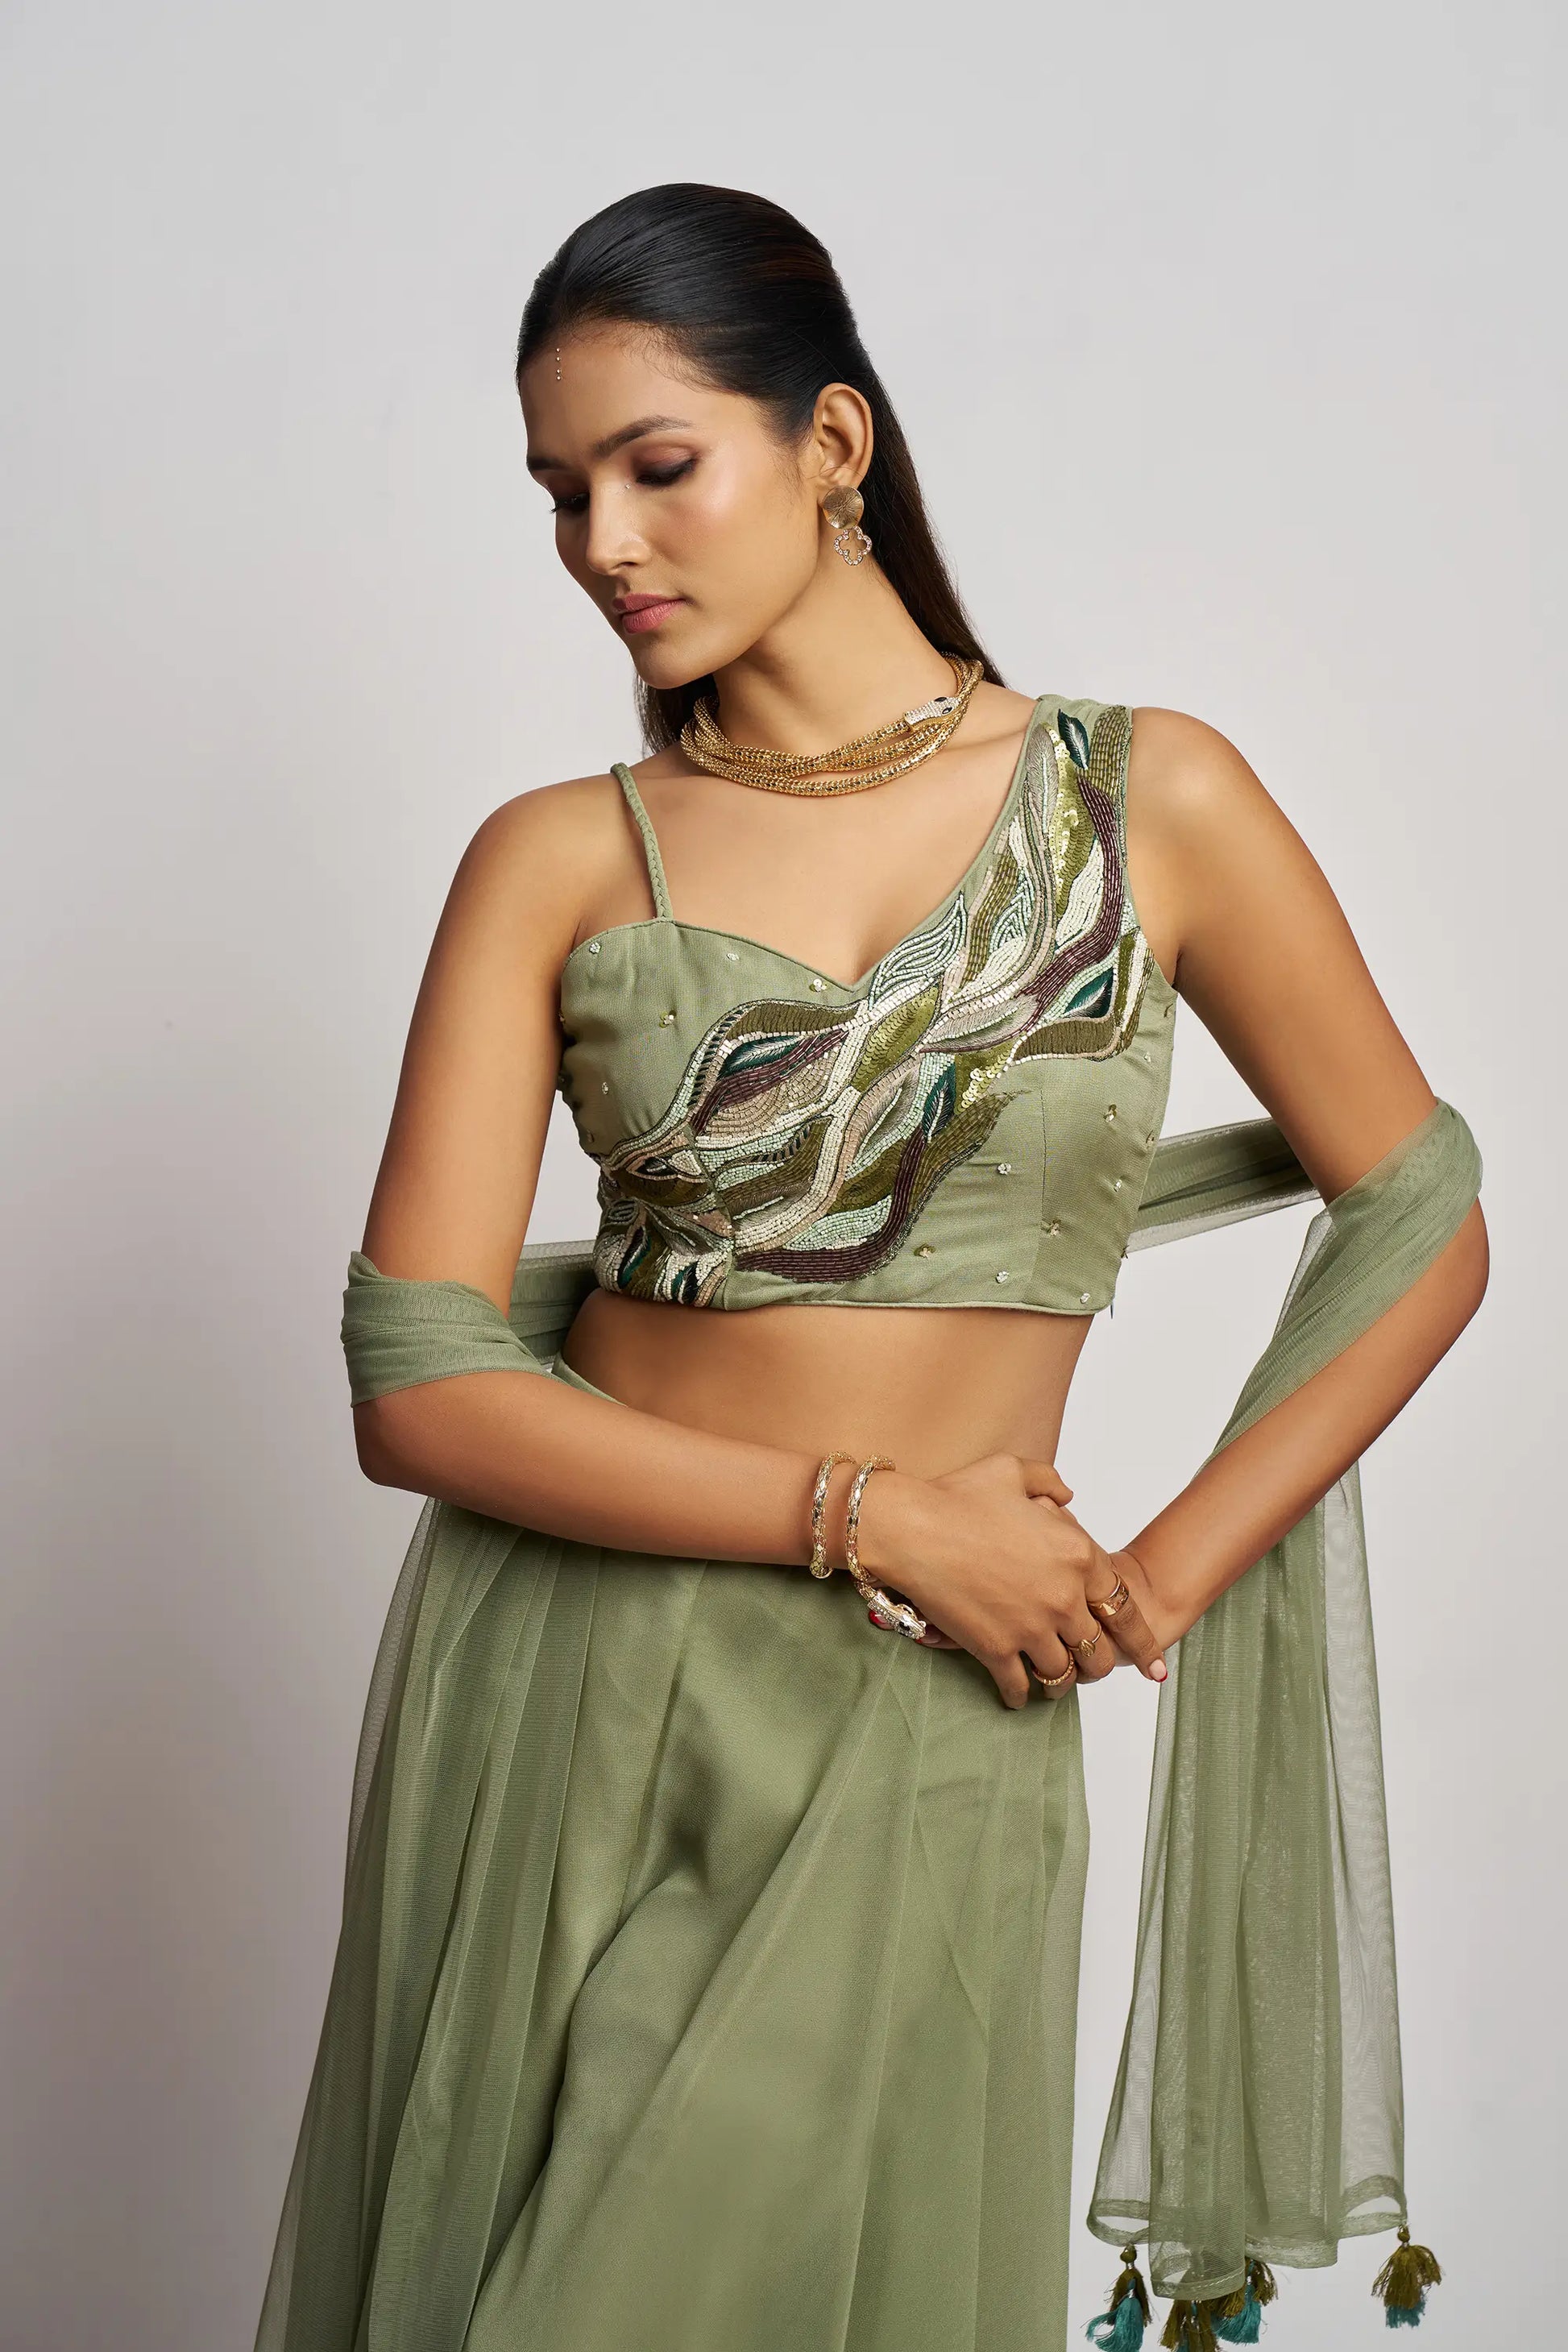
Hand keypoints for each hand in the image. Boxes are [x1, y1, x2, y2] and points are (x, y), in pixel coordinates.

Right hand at [852, 1455, 1166, 1709]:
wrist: (911, 1528)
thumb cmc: (957, 1496)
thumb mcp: (1013, 1471)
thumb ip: (1051, 1483)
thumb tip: (1069, 1497)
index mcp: (1078, 1554)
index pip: (1124, 1608)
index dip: (1144, 1642)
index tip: (1156, 1667)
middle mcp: (1064, 1597)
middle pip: (1099, 1651)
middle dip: (1100, 1664)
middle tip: (1092, 1669)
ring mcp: (1031, 1627)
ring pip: (1063, 1674)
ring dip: (1063, 1683)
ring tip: (1056, 1683)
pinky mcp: (995, 1648)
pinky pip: (1019, 1685)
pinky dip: (1020, 1694)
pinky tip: (1016, 1695)